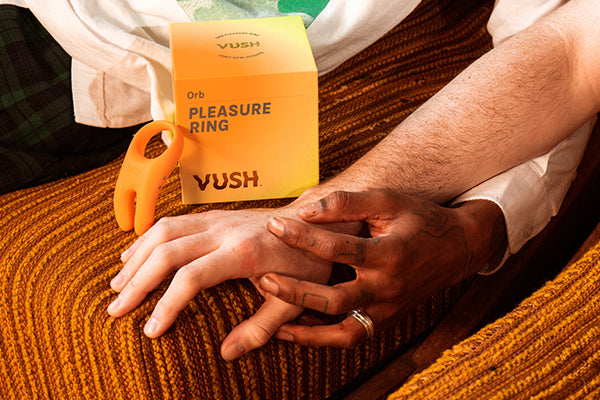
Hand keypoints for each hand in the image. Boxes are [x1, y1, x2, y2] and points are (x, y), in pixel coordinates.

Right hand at [106, 206, 337, 360]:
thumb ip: (261, 328)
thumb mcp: (294, 301)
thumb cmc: (308, 261)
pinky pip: (172, 222)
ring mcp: (217, 219)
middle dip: (137, 282)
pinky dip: (147, 239)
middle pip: (167, 251)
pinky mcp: (215, 215)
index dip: (166, 305)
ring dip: (136, 257)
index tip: (150, 330)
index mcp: (244, 253)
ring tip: (116, 285)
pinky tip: (134, 256)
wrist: (316, 221)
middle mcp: (224, 231)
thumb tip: (227, 353)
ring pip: (164, 230)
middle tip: (116, 309)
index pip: (191, 278)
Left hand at [259, 190, 505, 347]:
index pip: (338, 249)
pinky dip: (324, 338)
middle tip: (264, 279)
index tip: (274, 226)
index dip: (303, 237)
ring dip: (307, 330)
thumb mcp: (388, 201)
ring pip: (343, 331)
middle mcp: (389, 287)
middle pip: (335, 300)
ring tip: (276, 323)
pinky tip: (298, 328)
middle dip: (296, 291)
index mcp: (390, 254)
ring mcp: (389, 309)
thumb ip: (347, 203)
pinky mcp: (387, 320)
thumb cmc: (419, 218)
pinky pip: (353, 337)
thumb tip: (306, 210)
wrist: (457, 248)